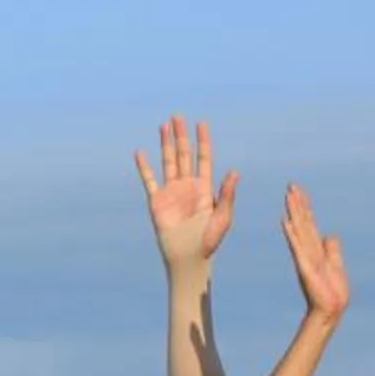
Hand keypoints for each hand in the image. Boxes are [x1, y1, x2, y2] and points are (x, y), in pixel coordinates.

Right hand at [136, 116, 239, 270]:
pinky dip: (144, 166)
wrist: (188, 259)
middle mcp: (187, 187)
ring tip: (164, 125)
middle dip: (181, 136)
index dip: (202, 141)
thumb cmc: (209, 242)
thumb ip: (227, 194)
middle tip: (178, 116)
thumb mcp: (223, 217)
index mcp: (205, 188)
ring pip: (168, 162)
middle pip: (183, 155)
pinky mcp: (157, 202)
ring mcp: (171, 193)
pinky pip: (149, 180)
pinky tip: (140, 152)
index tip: (202, 123)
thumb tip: (234, 171)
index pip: (203, 158)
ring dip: (165, 144)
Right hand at [282, 184, 347, 320]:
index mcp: (316, 250)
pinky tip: (286, 221)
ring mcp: (305, 257)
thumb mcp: (336, 265)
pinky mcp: (305, 267)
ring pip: (299, 229)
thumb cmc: (333, 292)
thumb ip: (332, 250)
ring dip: (294, 212)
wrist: (331, 309)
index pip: (309, 223)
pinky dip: (292, 234)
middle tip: (291, 185)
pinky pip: (297, 247)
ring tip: (288, 196)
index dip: (305, 206)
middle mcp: (308, 250)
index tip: (299, 190)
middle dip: (297, 203)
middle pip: (302, 222)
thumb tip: (330, 235)